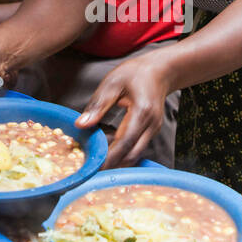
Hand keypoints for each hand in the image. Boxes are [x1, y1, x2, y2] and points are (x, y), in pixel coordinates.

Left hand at [76, 52, 172, 168]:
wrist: (160, 71)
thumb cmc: (136, 73)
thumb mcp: (112, 83)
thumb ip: (98, 105)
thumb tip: (80, 125)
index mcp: (142, 112)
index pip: (125, 141)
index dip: (109, 157)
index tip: (94, 168)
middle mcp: (151, 125)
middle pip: (132, 154)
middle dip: (113, 165)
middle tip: (91, 170)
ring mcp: (154, 130)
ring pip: (135, 155)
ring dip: (118, 161)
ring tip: (97, 162)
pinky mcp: (152, 132)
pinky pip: (137, 148)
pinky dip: (123, 154)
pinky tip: (108, 152)